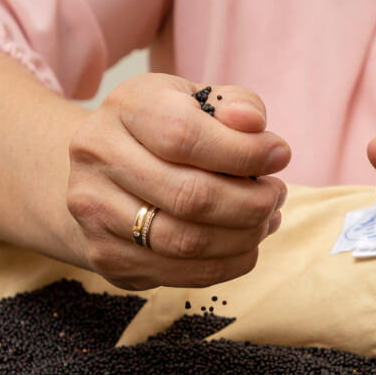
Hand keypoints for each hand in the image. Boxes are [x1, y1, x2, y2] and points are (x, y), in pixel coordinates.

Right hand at [66, 74, 289, 289]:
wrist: (98, 173)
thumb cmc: (161, 130)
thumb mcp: (194, 100)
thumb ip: (231, 103)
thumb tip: (254, 123)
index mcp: (124, 107)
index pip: (185, 136)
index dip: (244, 153)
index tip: (279, 156)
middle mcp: (98, 157)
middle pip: (190, 196)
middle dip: (251, 202)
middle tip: (276, 195)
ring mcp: (95, 212)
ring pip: (187, 242)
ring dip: (245, 236)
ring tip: (267, 219)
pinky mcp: (107, 258)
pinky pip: (182, 274)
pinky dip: (229, 264)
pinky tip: (246, 244)